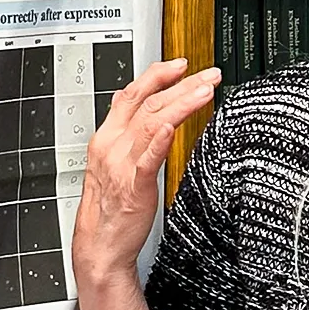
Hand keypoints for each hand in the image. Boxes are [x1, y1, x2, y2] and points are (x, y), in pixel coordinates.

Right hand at [71, 59, 220, 287]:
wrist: (100, 244)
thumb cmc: (111, 207)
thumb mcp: (111, 161)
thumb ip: (123, 132)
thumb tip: (129, 104)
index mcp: (107, 137)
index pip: (131, 94)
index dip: (156, 75)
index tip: (181, 64)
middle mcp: (112, 145)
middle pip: (147, 103)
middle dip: (180, 84)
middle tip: (208, 74)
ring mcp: (122, 165)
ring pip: (151, 123)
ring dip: (180, 103)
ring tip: (205, 91)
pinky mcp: (134, 187)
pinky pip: (147, 160)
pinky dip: (158, 140)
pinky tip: (171, 127)